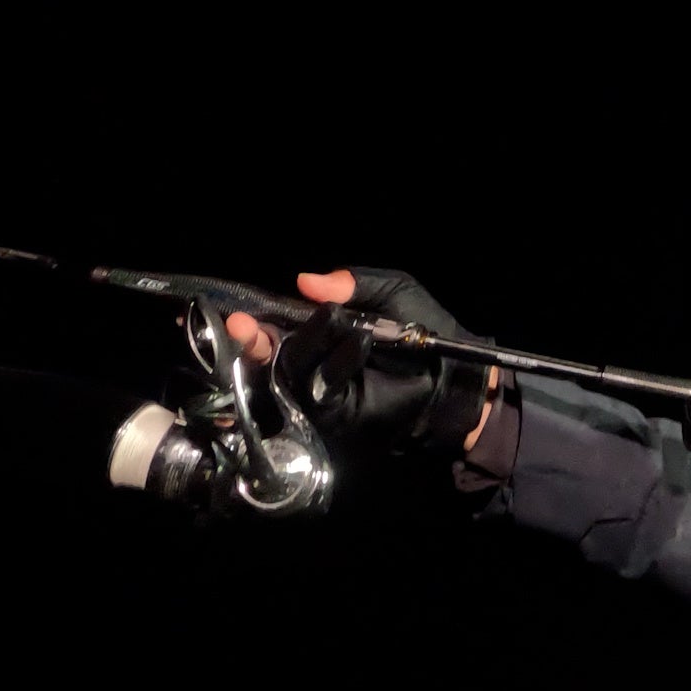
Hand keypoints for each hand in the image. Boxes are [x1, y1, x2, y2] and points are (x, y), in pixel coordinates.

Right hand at [226, 268, 499, 453]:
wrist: (454, 373)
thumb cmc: (424, 328)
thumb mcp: (393, 292)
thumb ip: (354, 282)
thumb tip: (304, 280)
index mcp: (319, 328)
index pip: (276, 321)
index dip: (254, 317)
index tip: (235, 313)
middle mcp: (313, 357)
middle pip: (270, 349)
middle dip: (254, 337)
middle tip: (243, 325)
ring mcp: (321, 386)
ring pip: (293, 366)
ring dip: (301, 343)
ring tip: (317, 321)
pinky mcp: (336, 410)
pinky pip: (327, 385)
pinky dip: (341, 362)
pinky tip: (358, 342)